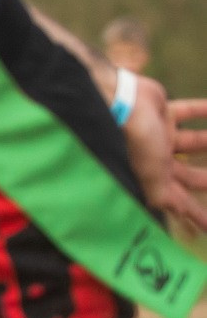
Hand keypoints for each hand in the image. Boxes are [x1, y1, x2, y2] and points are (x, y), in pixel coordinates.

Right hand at [125, 80, 206, 234]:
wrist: (119, 103)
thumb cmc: (134, 142)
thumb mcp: (150, 175)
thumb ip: (163, 195)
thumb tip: (178, 214)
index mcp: (152, 176)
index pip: (177, 201)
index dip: (194, 214)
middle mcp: (156, 158)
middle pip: (187, 174)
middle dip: (204, 180)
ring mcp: (160, 135)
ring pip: (192, 142)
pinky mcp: (162, 112)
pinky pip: (188, 111)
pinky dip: (201, 110)